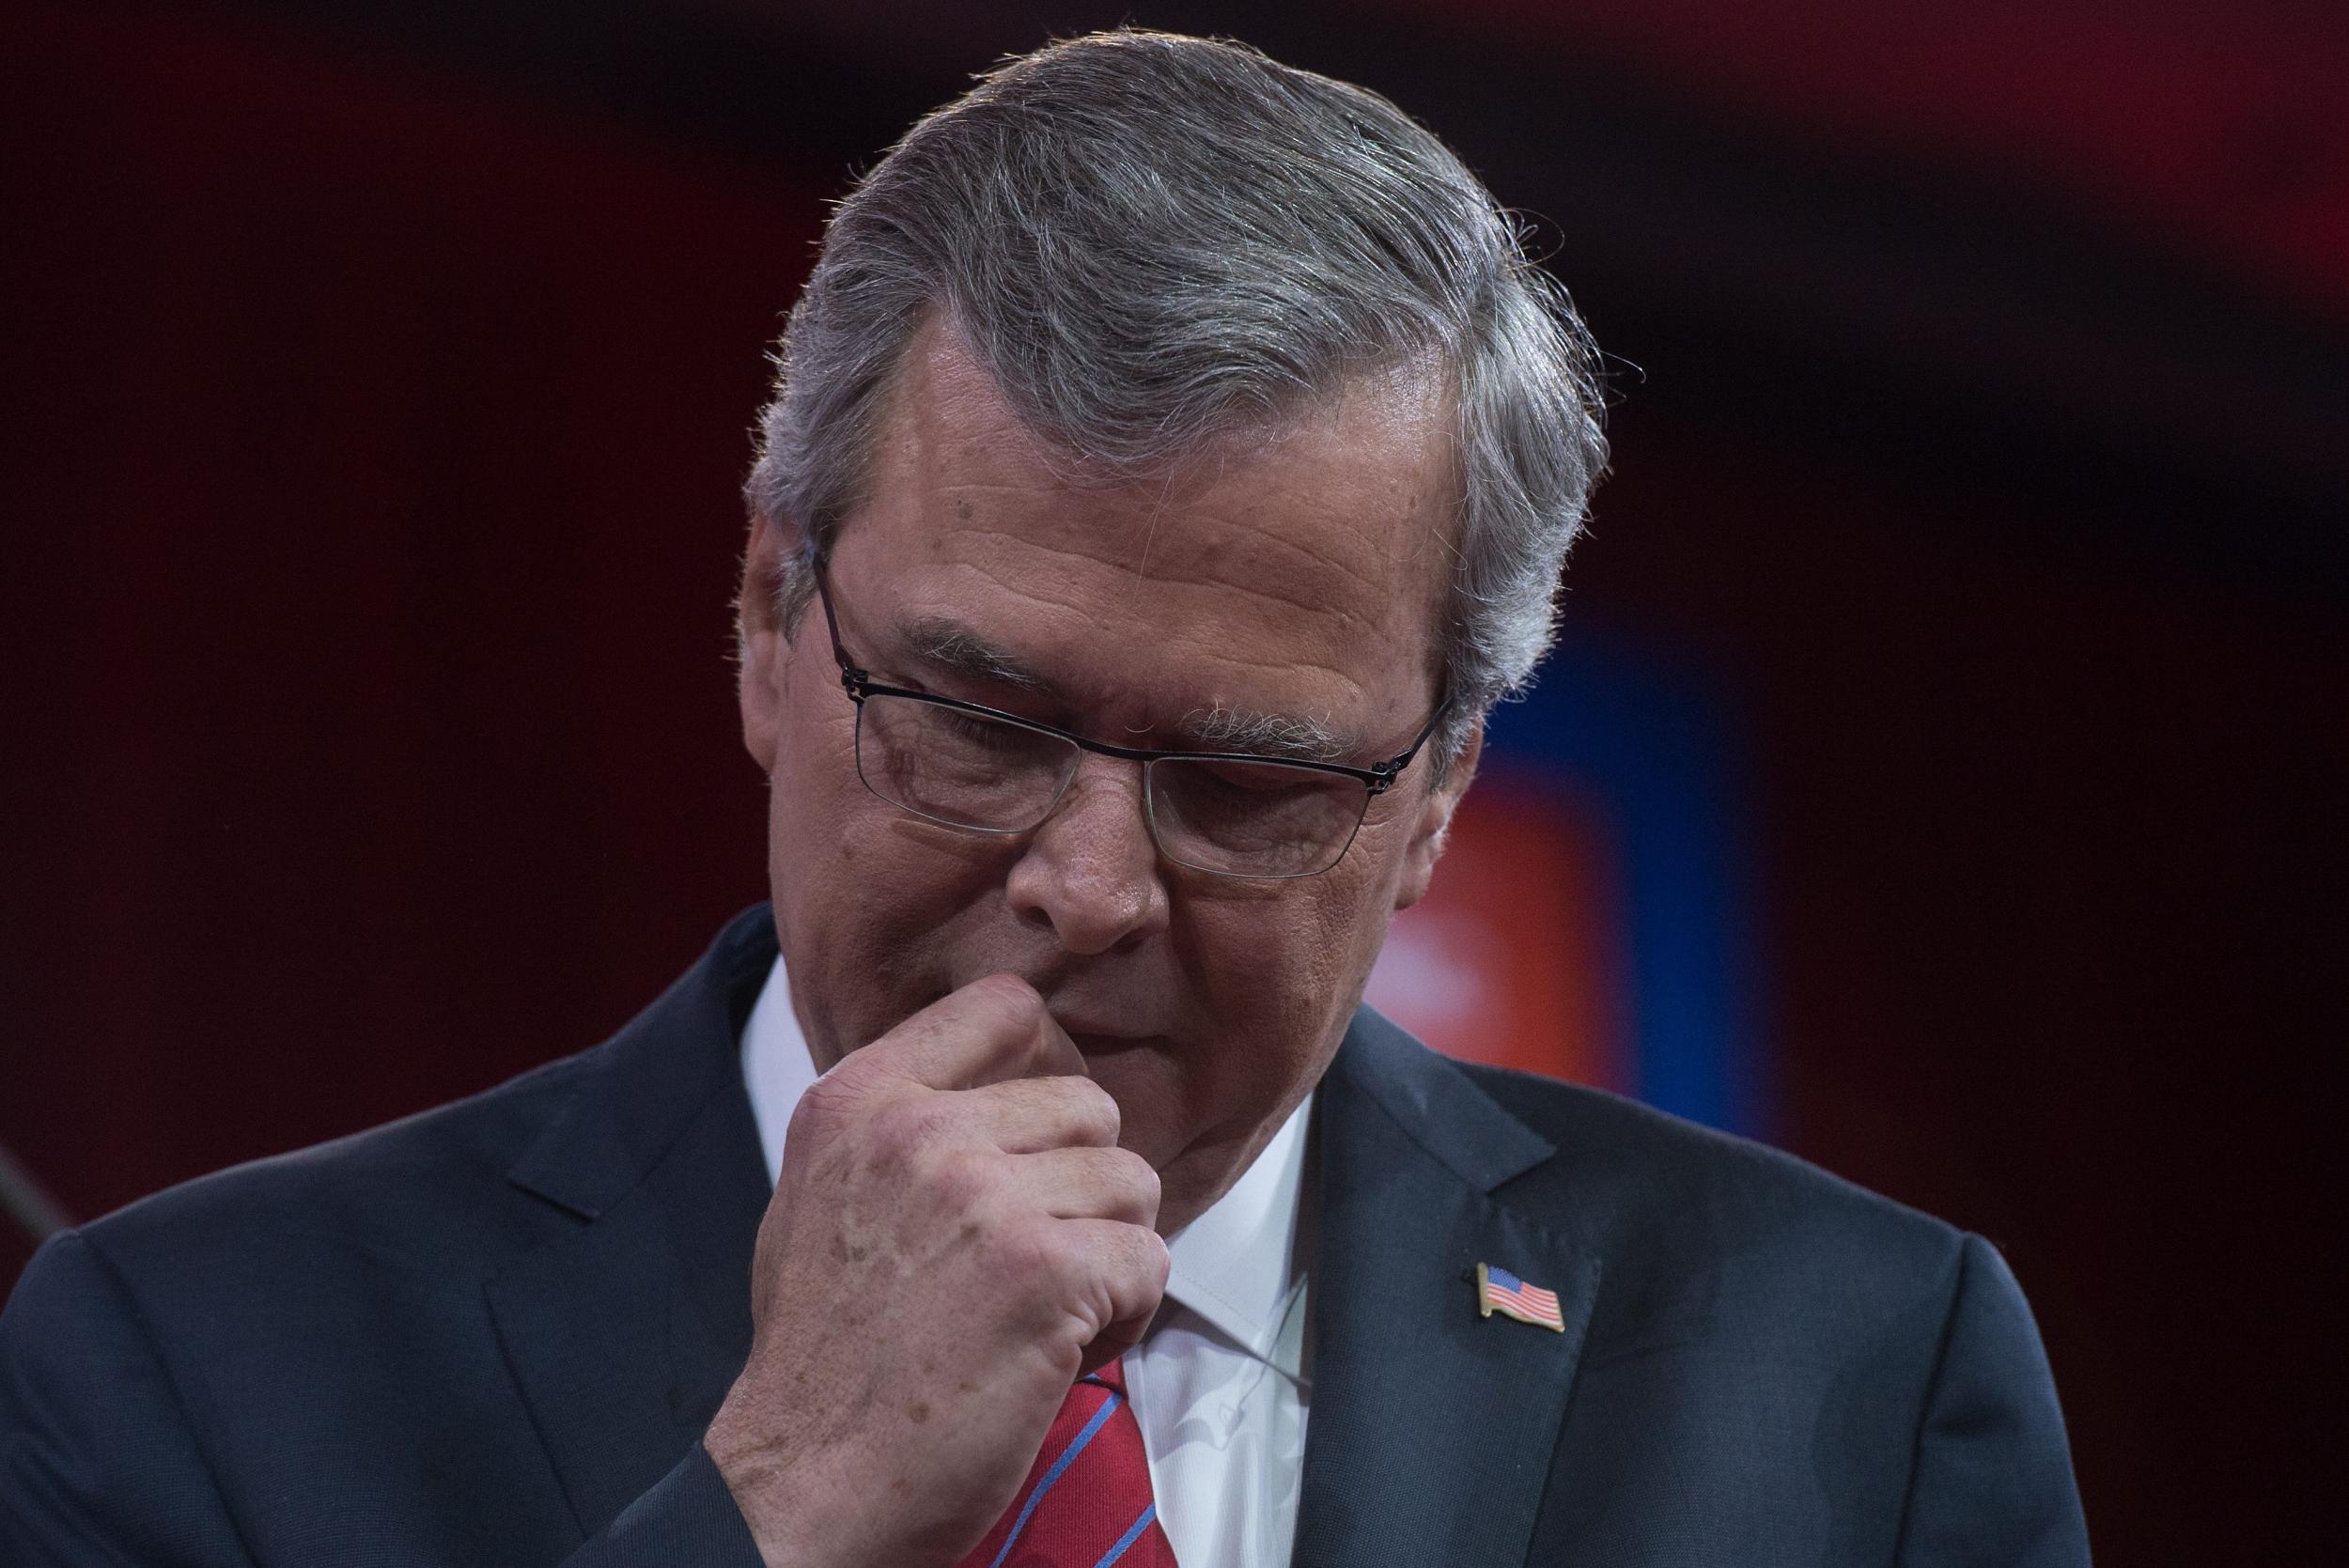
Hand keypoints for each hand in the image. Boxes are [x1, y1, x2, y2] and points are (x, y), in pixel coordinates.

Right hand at [703, 974, 1169, 1567]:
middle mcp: (921, 1131)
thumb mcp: (821, 1196)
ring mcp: (985, 1198)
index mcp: (860, 1098)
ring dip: (1107, 1256)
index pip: (1006, 1008)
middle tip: (1030, 1265)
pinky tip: (1054, 1353)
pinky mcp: (1045, 1272)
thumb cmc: (822, 1364)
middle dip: (1082, 1191)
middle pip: (1090, 1109)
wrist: (804, 1489)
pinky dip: (1123, 1316)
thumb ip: (901, 1126)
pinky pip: (1148, 1261)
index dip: (1047, 1069)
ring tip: (1039, 1313)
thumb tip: (996, 1086)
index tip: (1041, 1136)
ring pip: (1133, 1184)